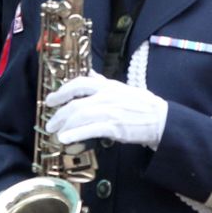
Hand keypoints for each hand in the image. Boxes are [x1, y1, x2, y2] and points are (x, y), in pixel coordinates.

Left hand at [45, 72, 167, 149]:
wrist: (161, 119)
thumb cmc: (141, 105)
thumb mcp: (121, 88)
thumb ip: (104, 82)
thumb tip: (90, 73)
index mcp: (107, 86)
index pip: (79, 83)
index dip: (62, 91)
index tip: (50, 100)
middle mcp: (106, 96)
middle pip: (75, 103)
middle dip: (59, 114)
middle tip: (50, 123)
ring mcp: (110, 111)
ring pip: (80, 116)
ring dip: (64, 125)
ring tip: (56, 133)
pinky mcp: (115, 127)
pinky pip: (90, 129)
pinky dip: (76, 134)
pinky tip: (65, 139)